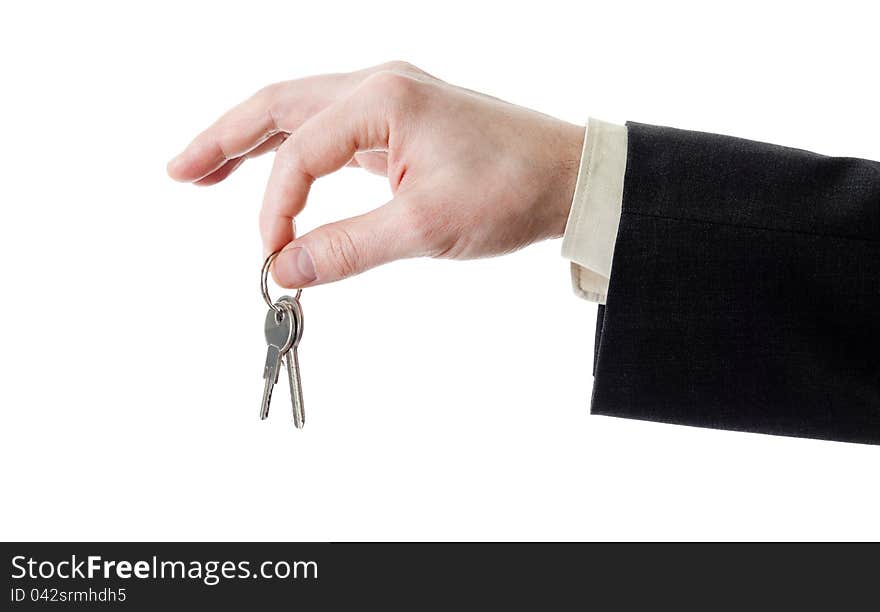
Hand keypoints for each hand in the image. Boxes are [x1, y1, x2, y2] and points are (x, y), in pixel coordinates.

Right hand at [168, 62, 583, 287]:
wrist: (569, 177)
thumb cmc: (511, 191)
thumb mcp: (425, 227)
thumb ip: (347, 248)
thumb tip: (283, 270)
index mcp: (381, 98)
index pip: (299, 153)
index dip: (275, 208)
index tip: (273, 259)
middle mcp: (378, 86)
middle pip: (278, 105)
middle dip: (224, 139)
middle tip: (177, 171)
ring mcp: (389, 101)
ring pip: (301, 113)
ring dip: (252, 140)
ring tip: (204, 170)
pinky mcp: (400, 122)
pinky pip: (331, 130)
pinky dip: (294, 150)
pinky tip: (274, 170)